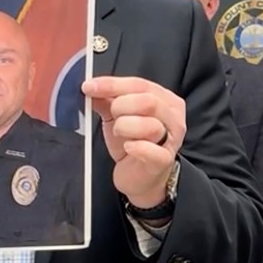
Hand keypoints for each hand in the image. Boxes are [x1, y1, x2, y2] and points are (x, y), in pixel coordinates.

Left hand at [82, 76, 184, 208]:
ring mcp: (171, 140)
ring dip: (125, 127)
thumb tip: (90, 87)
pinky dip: (136, 147)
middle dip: (121, 107)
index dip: (112, 85)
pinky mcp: (164, 160)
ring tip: (119, 134)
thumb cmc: (133, 142)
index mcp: (164, 100)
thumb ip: (106, 100)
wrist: (140, 177)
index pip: (139, 85)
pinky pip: (152, 151)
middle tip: (111, 116)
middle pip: (147, 101)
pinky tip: (128, 147)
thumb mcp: (117, 116)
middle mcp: (172, 117)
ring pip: (150, 125)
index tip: (89, 87)